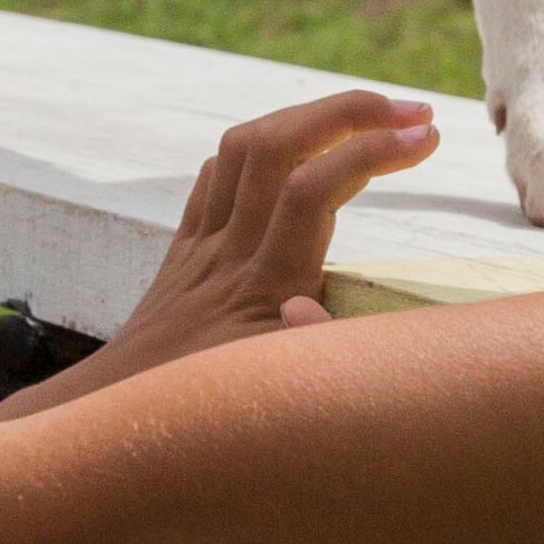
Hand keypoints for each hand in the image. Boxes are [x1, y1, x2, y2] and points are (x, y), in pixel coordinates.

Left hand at [0, 90, 441, 421]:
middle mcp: (226, 256)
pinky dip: (264, 146)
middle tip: (414, 111)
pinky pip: (217, 173)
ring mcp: (199, 247)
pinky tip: (298, 153)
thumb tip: (309, 306)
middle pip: (279, 144)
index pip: (315, 190)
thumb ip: (303, 362)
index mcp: (260, 291)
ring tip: (369, 117)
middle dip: (350, 112)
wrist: (113, 427)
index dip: (375, 152)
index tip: (430, 138)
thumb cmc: (205, 431)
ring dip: (310, 117)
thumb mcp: (272, 407)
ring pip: (244, 146)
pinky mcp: (183, 249)